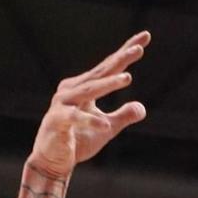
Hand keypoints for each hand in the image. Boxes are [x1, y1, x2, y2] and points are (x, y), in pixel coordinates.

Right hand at [28, 32, 150, 177]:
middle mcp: (72, 90)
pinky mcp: (57, 121)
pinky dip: (91, 121)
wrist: (52, 160)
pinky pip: (76, 118)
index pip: (109, 67)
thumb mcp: (107, 128)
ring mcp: (63, 103)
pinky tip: (105, 124)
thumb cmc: (78, 140)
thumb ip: (123, 116)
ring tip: (127, 78)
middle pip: (101, 71)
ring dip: (108, 84)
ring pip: (89, 90)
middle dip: (120, 59)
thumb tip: (142, 108)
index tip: (145, 37)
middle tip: (138, 48)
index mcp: (85, 87)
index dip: (126, 52)